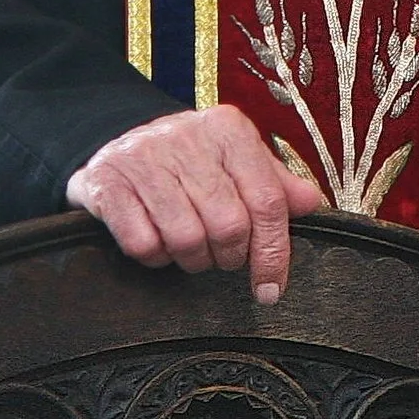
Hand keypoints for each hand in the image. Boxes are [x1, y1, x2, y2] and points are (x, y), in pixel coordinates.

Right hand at [66, 105, 326, 305]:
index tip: (270, 289)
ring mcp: (143, 157)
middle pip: (229, 225)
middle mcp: (187, 137)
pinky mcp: (107, 182)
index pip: (267, 200)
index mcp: (229, 129)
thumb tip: (311, 204)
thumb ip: (274, 183)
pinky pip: (142, 244)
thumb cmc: (189, 161)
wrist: (117, 143)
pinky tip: (158, 242)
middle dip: (228, 256)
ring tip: (191, 249)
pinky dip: (155, 257)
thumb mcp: (235, 161)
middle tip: (222, 257)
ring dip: (191, 259)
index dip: (274, 253)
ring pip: (186, 238)